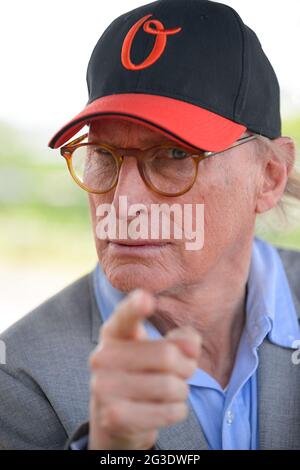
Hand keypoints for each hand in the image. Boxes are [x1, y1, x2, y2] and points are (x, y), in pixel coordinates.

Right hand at [88, 289, 200, 449]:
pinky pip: (169, 411)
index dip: (136, 307)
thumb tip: (191, 347)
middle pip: (167, 355)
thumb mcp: (162, 349)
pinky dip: (178, 411)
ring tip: (172, 391)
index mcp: (114, 332)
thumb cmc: (145, 373)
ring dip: (182, 391)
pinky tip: (165, 408)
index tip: (146, 298)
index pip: (126, 316)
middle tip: (184, 371)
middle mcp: (102, 357)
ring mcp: (103, 388)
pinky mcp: (113, 417)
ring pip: (170, 386)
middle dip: (187, 367)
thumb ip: (181, 340)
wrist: (116, 418)